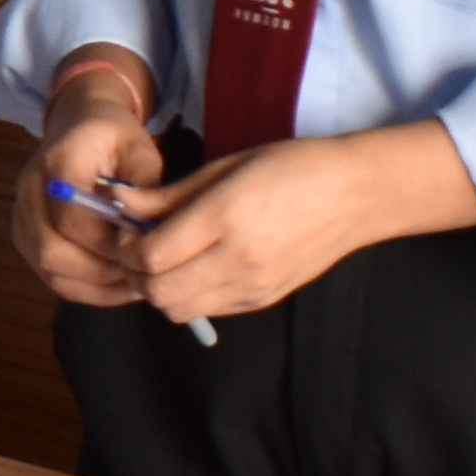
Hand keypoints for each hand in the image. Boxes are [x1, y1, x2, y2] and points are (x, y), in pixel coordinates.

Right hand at [11, 55, 157, 305]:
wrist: (79, 125)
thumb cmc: (114, 139)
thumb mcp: (141, 150)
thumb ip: (145, 189)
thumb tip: (145, 234)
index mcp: (57, 161)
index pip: (72, 219)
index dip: (109, 245)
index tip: (147, 254)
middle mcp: (28, 189)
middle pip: (51, 250)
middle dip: (101, 272)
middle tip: (141, 276)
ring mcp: (21, 215)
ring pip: (49, 270)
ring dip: (95, 286)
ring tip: (135, 283)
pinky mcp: (25, 236)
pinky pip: (51, 276)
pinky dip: (86, 289)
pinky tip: (117, 285)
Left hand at [121, 123, 475, 326]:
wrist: (356, 195)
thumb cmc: (292, 167)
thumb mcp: (226, 166)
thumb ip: (169, 194)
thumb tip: (120, 202)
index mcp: (227, 216)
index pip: (152, 256)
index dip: (126, 247)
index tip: (124, 228)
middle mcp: (239, 258)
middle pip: (159, 292)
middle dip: (136, 273)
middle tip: (137, 246)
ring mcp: (254, 285)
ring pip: (179, 309)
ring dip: (160, 289)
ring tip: (166, 257)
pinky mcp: (264, 299)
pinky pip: (208, 309)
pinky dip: (189, 295)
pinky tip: (195, 266)